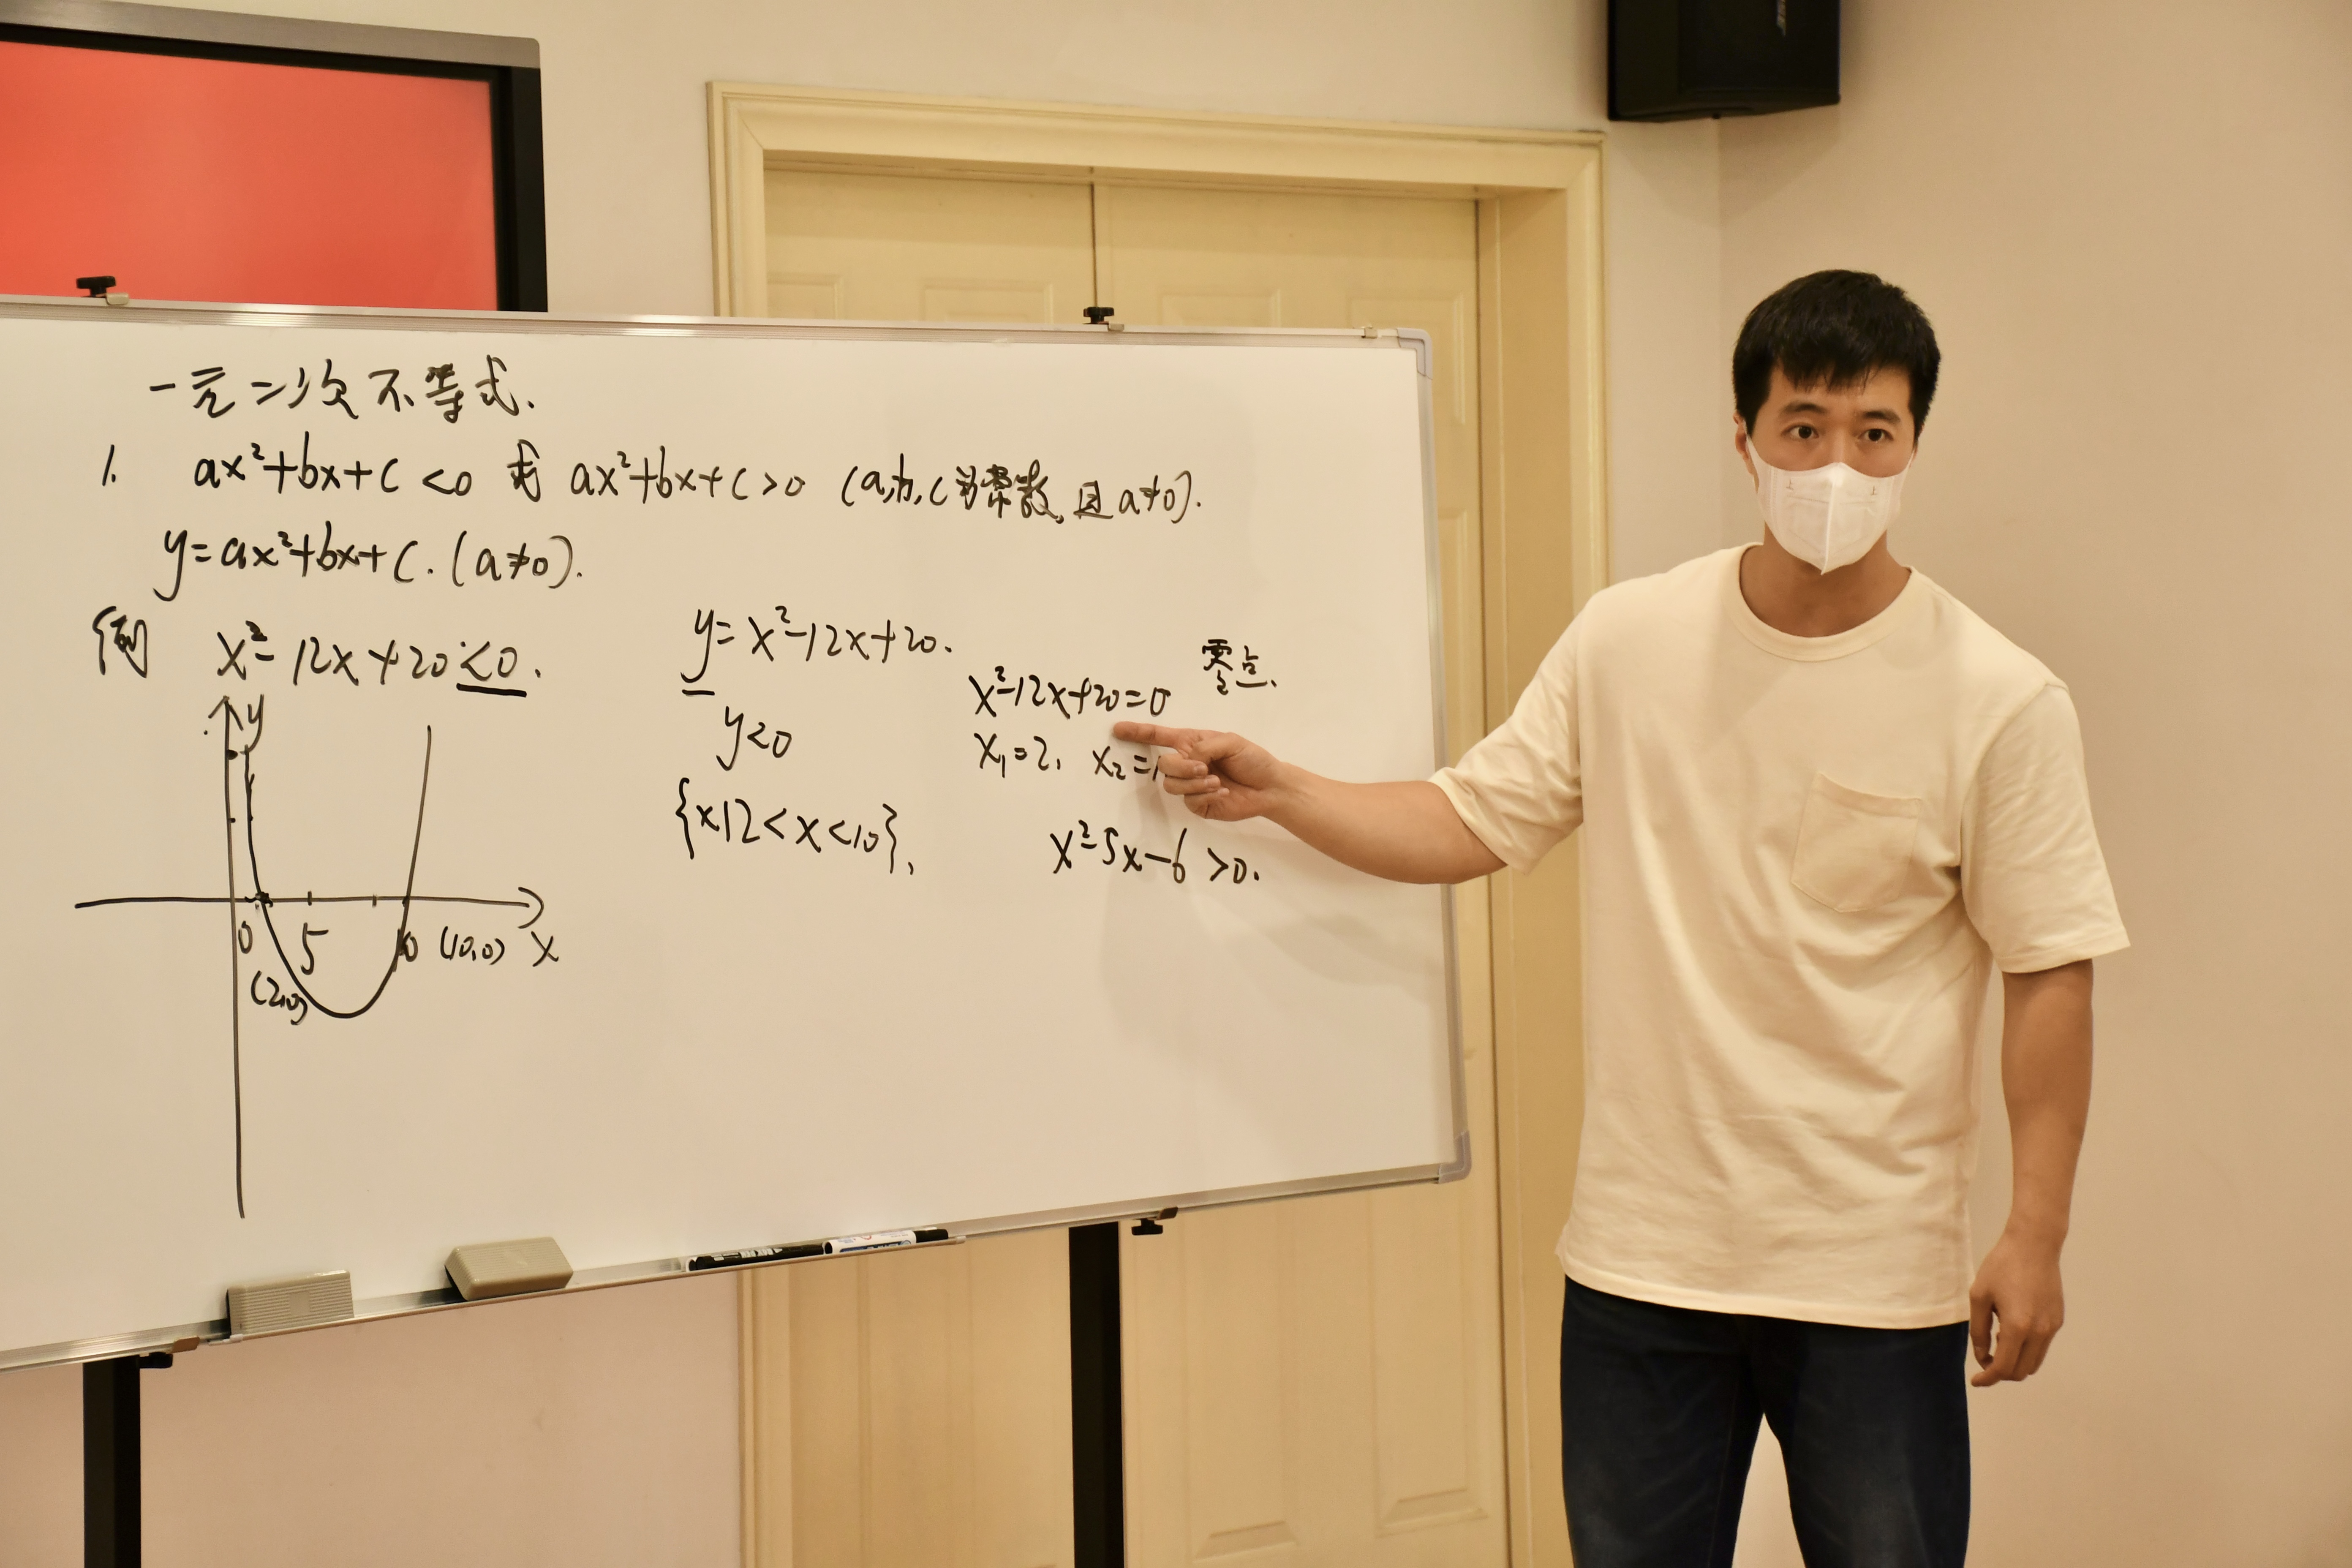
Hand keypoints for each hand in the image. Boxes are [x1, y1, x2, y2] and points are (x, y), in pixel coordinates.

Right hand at [1110, 722, 1283, 821]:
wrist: (1270, 786)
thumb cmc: (1253, 759)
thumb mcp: (1230, 741)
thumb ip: (1203, 747)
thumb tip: (1188, 761)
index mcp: (1192, 743)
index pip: (1160, 737)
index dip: (1139, 733)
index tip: (1118, 729)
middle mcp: (1188, 763)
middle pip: (1163, 764)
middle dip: (1181, 766)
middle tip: (1205, 768)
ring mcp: (1191, 785)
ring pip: (1172, 785)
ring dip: (1194, 782)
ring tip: (1216, 781)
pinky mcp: (1198, 804)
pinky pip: (1187, 800)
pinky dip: (1204, 794)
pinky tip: (1222, 791)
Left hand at [1967, 1230, 2065, 1385]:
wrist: (2034, 1245)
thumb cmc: (2001, 1266)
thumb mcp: (1979, 1296)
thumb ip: (1978, 1330)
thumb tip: (1982, 1356)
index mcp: (2018, 1327)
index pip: (2004, 1368)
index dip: (1988, 1378)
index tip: (1976, 1381)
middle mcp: (2040, 1332)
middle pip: (2021, 1371)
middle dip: (2001, 1372)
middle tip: (1984, 1358)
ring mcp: (2052, 1327)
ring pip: (2034, 1362)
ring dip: (2014, 1361)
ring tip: (1996, 1340)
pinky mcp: (2058, 1320)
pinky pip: (2042, 1347)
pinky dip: (2025, 1349)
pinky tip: (2010, 1330)